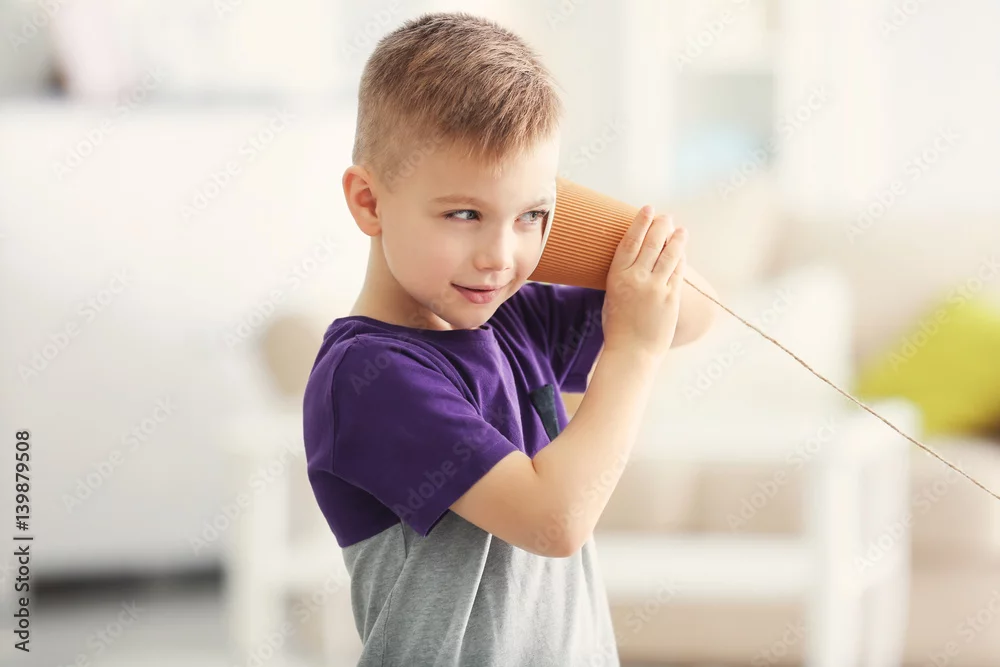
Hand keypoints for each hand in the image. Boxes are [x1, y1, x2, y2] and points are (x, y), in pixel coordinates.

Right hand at [602, 205, 686, 361]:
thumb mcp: (612, 296)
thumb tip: (636, 259)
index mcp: (617, 277)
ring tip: (680, 229)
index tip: (648, 209)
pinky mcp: (671, 298)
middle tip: (666, 216)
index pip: (630, 242)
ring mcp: (655, 288)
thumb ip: (623, 276)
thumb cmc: (618, 326)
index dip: (640, 222)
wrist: (632, 351)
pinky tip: (682, 252)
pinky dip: (680, 259)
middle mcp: (637, 279)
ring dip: (676, 239)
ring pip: (669, 255)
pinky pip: (678, 272)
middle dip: (661, 226)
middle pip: (652, 243)